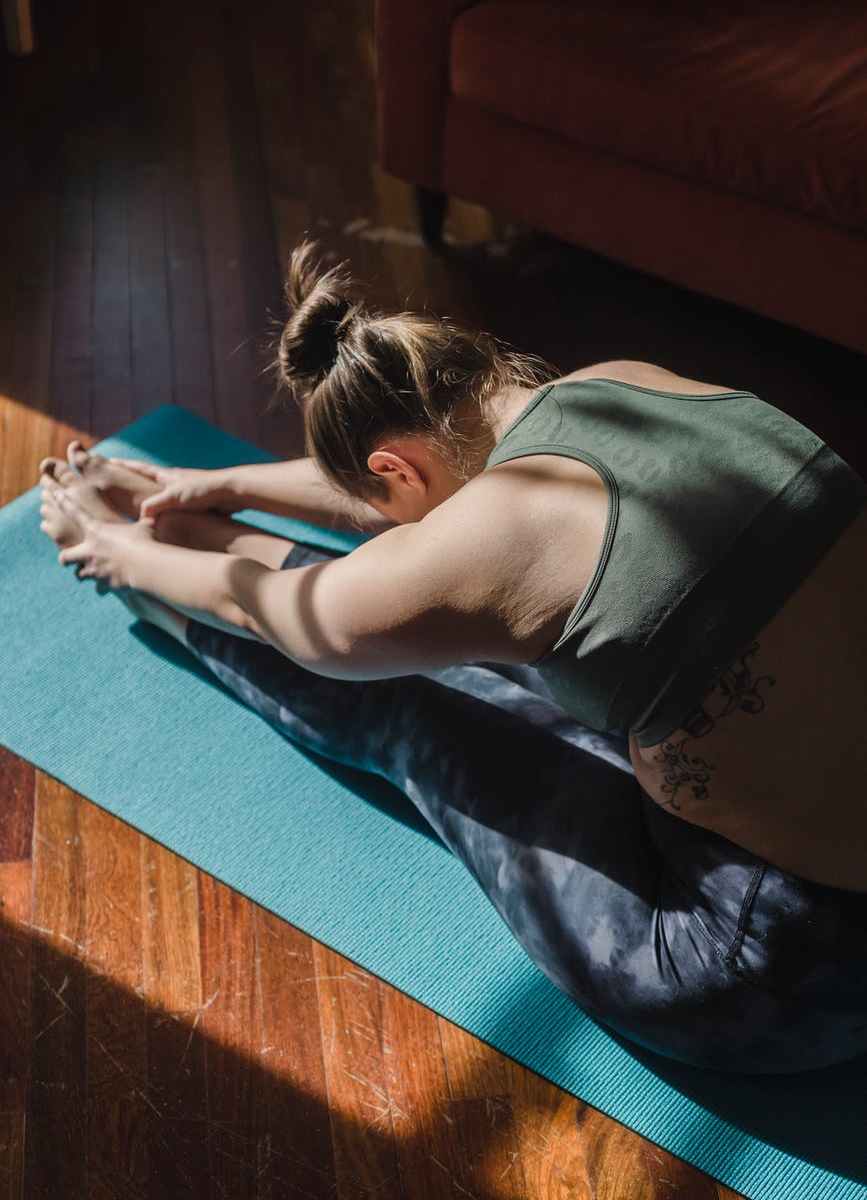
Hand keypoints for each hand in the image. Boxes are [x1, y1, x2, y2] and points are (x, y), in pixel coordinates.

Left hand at [48, 485, 156, 587]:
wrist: (143, 566)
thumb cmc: (143, 542)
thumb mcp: (145, 526)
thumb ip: (145, 520)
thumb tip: (154, 512)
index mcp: (96, 531)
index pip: (75, 513)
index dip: (64, 503)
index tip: (57, 495)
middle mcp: (90, 550)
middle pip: (65, 556)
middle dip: (65, 558)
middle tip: (68, 558)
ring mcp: (95, 569)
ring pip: (80, 574)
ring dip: (85, 573)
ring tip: (93, 572)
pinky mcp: (104, 583)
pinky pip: (100, 587)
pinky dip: (104, 586)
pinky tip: (111, 584)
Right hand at [104, 458, 240, 519]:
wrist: (233, 492)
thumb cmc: (204, 490)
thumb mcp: (174, 497)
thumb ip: (154, 505)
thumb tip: (141, 518)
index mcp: (166, 476)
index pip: (139, 468)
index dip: (123, 465)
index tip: (108, 461)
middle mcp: (174, 481)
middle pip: (148, 480)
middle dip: (134, 480)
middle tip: (118, 481)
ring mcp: (185, 492)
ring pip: (162, 495)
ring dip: (150, 498)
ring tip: (138, 505)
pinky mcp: (196, 503)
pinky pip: (175, 508)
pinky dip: (166, 512)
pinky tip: (165, 521)